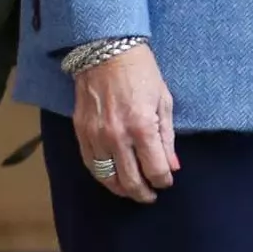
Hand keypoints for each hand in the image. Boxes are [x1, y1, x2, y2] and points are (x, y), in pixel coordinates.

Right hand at [68, 47, 176, 202]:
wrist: (106, 54)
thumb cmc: (142, 74)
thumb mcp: (164, 102)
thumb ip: (167, 137)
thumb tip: (172, 166)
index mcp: (142, 127)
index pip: (154, 169)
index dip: (163, 181)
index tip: (167, 182)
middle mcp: (117, 136)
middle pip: (129, 179)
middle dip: (142, 192)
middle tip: (150, 196)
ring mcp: (95, 136)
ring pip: (106, 176)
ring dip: (120, 189)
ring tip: (132, 192)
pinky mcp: (80, 132)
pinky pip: (90, 164)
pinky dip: (101, 175)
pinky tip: (111, 179)